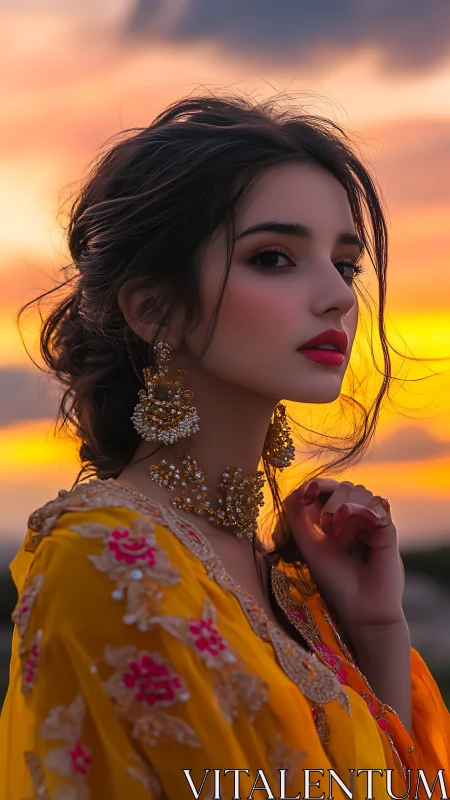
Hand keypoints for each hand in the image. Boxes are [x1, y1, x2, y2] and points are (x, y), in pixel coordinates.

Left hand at [274, 479, 405, 639]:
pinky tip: (366, 520)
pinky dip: (366, 509)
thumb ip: (299, 513)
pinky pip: (378, 505)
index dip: (319, 484)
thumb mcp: (307, 543)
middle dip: (331, 498)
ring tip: (341, 535)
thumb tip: (305, 485)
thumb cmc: (332, 578)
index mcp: (331, 519)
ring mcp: (369, 522)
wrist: (360, 606)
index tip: (309, 491)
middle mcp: (351, 518)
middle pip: (344, 486)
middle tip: (326, 525)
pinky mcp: (386, 528)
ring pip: (361, 491)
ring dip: (347, 506)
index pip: (326, 488)